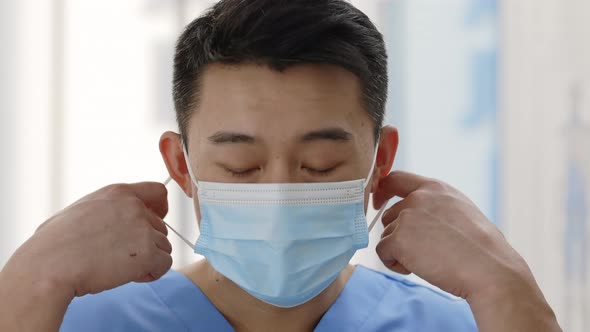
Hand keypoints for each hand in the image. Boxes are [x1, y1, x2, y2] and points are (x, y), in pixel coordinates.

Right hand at [6, 182, 172, 297]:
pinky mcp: (147, 252)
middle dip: (146, 244)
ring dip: (148, 259)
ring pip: (163, 247)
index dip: (159, 209)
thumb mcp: (82, 210)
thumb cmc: (55, 244)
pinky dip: (151, 273)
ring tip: (119, 267)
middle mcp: (134, 207)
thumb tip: (117, 222)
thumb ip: (109, 209)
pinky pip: (165, 264)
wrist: (49, 266)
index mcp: (118, 193)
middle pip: (160, 227)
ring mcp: (143, 229)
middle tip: (119, 257)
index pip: (157, 192)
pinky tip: (128, 276)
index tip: (153, 222)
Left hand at [373, 171, 559, 330]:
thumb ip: (434, 207)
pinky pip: (383, 253)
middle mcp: (418, 198)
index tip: (377, 203)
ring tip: (429, 260)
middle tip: (425, 252)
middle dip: (399, 235)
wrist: (490, 269)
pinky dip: (395, 264)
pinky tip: (419, 268)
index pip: (396, 179)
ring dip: (400, 252)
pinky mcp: (399, 238)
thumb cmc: (481, 249)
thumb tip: (410, 218)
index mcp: (436, 188)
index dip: (382, 191)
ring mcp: (407, 216)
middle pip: (389, 215)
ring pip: (386, 236)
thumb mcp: (459, 212)